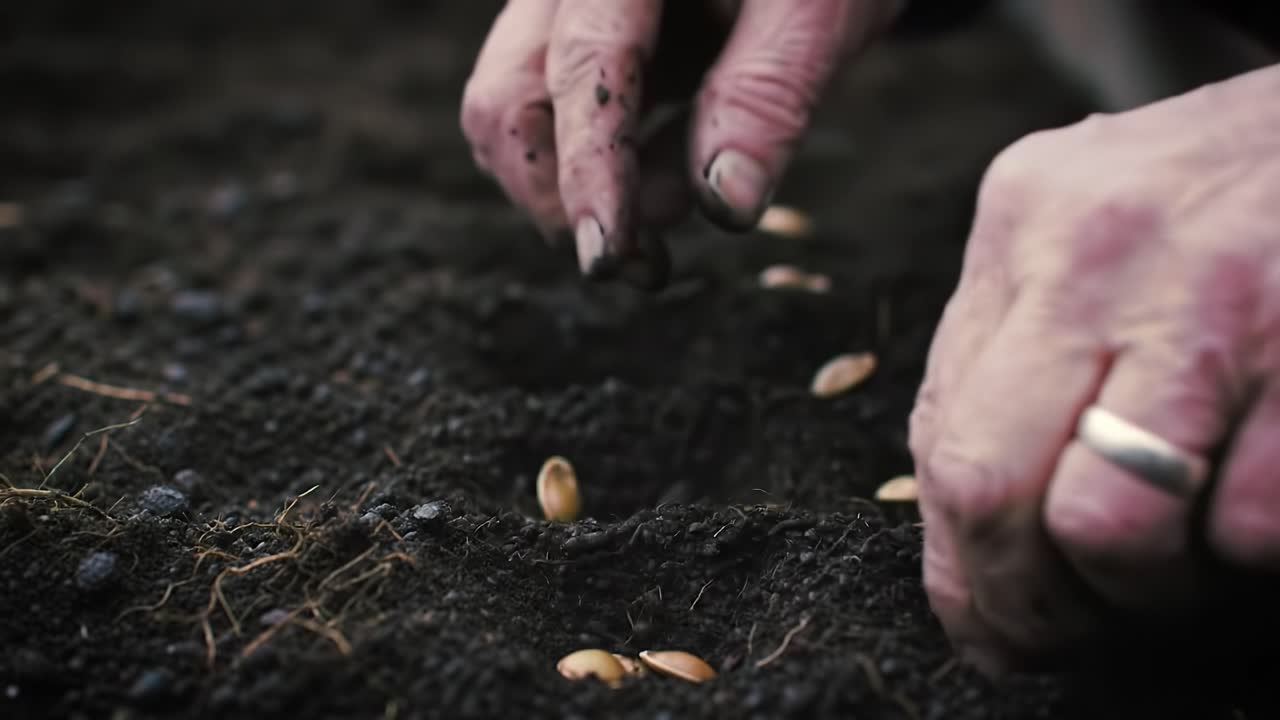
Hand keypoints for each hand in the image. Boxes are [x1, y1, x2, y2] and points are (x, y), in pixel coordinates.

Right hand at [459, 0, 900, 286]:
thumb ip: (766, 94)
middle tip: (645, 264)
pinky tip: (670, 184)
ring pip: (520, 118)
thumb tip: (726, 204)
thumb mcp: (815, 9)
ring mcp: (564, 15)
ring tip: (673, 214)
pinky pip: (562, 120)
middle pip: (510, 100)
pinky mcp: (583, 46)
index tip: (606, 254)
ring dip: (580, 191)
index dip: (589, 169)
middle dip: (563, 196)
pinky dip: (607, 171)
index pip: (582, 66)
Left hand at [908, 65, 1279, 673]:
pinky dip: (1248, 557)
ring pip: (1110, 526)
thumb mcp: (1091, 234)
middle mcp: (1098, 247)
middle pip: (989, 488)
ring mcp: (1215, 291)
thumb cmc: (1231, 196)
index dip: (965, 574)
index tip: (995, 633)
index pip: (940, 443)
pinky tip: (1254, 510)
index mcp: (1024, 221)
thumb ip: (1013, 357)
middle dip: (1029, 602)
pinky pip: (1250, 526)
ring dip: (1149, 591)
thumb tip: (969, 542)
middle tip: (1075, 634)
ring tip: (1186, 568)